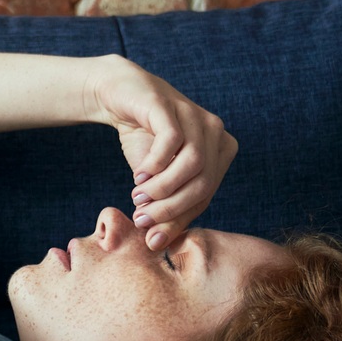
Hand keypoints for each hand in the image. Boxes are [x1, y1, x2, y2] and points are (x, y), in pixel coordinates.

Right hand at [87, 59, 237, 251]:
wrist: (120, 97)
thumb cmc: (143, 141)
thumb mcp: (157, 178)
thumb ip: (164, 205)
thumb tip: (157, 243)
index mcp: (220, 151)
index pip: (206, 196)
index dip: (179, 220)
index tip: (152, 237)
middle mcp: (216, 131)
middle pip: (204, 183)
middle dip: (171, 207)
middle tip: (142, 218)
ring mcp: (196, 115)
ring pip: (193, 164)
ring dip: (163, 187)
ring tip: (138, 196)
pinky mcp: (170, 106)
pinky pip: (172, 141)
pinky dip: (155, 164)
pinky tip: (139, 174)